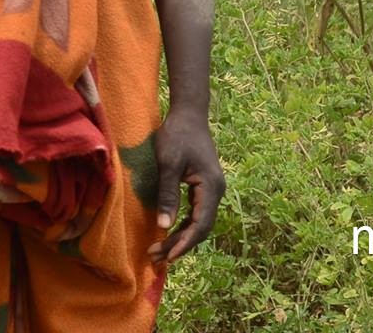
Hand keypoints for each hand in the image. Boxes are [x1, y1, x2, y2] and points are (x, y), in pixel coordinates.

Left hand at [147, 106, 223, 263]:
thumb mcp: (168, 163)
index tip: (169, 256)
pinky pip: (196, 212)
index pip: (201, 224)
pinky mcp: (204, 186)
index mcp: (211, 187)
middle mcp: (216, 191)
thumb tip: (164, 225)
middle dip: (180, 244)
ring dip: (180, 236)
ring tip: (159, 251)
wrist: (189, 114)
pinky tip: (168, 232)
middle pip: (200, 227)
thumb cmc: (177, 135)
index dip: (186, 242)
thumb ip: (168, 194)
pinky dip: (183, 224)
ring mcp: (211, 189)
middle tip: (156, 258)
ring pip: (198, 222)